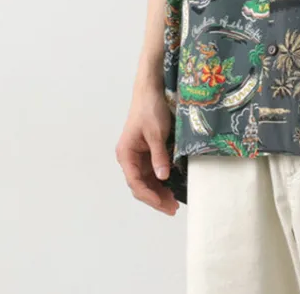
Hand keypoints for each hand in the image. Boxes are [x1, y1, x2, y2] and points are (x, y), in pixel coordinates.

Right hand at [115, 84, 179, 215]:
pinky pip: (153, 171)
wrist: (151, 90)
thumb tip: (162, 177)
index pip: (135, 182)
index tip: (164, 204)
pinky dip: (162, 181)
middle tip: (173, 208)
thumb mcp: (156, 132)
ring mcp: (139, 155)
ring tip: (174, 202)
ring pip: (147, 180)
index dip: (149, 195)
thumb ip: (159, 155)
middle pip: (140, 185)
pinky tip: (172, 187)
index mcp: (126, 154)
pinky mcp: (148, 151)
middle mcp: (130, 158)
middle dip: (155, 198)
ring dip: (159, 192)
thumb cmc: (150, 109)